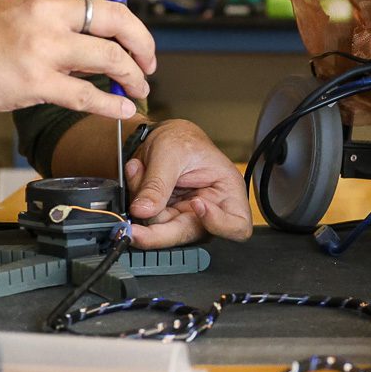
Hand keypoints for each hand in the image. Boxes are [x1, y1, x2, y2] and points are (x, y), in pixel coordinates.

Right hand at [0, 0, 158, 115]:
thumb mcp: (18, 8)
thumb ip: (61, 21)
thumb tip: (103, 47)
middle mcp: (47, 10)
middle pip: (118, 16)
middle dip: (144, 42)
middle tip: (149, 61)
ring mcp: (42, 46)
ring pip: (111, 57)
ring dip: (134, 76)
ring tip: (139, 88)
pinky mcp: (35, 82)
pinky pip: (87, 96)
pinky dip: (112, 104)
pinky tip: (122, 109)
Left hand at [121, 120, 252, 248]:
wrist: (164, 136)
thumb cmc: (182, 138)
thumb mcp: (170, 152)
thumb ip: (157, 184)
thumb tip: (143, 211)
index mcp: (227, 192)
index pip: (237, 226)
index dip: (219, 224)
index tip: (196, 204)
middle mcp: (210, 211)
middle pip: (190, 235)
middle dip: (158, 230)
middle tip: (133, 228)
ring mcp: (186, 216)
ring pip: (161, 231)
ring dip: (142, 207)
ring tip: (139, 170)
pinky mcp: (166, 217)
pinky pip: (146, 221)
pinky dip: (135, 202)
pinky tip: (137, 176)